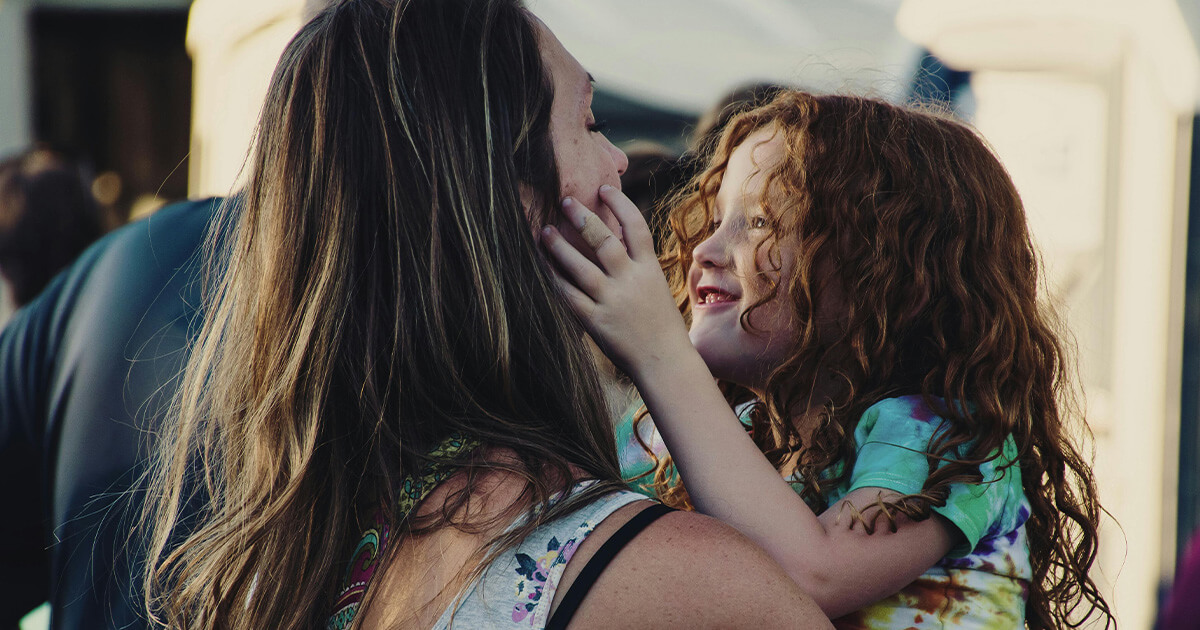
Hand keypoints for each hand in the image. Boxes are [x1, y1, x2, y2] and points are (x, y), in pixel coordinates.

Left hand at [541, 186, 693, 378]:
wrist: (665, 362)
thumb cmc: (661, 325)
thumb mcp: (656, 288)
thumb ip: (637, 265)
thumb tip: (617, 238)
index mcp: (649, 269)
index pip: (635, 226)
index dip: (619, 204)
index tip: (603, 188)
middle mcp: (631, 281)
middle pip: (604, 240)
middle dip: (582, 218)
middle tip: (564, 200)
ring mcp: (613, 301)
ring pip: (581, 267)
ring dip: (560, 247)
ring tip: (544, 231)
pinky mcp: (597, 321)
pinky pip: (570, 296)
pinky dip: (555, 280)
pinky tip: (542, 267)